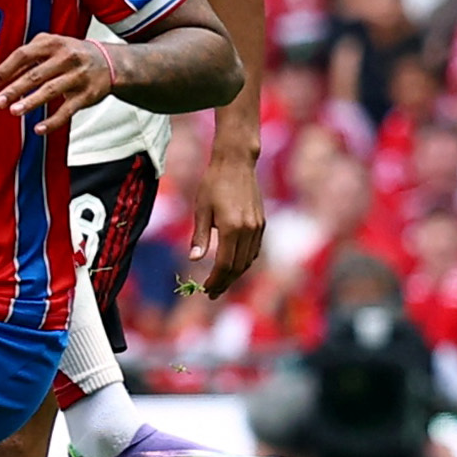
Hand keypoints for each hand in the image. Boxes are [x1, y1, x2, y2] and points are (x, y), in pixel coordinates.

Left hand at [0, 35, 113, 129]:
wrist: (110, 61)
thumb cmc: (73, 54)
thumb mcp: (52, 46)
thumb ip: (29, 57)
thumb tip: (2, 75)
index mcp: (53, 43)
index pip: (24, 54)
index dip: (7, 69)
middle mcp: (66, 57)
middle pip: (36, 74)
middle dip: (15, 89)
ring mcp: (78, 76)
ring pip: (51, 90)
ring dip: (31, 102)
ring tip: (14, 111)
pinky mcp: (87, 95)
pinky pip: (67, 110)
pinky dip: (52, 121)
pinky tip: (39, 128)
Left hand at [189, 147, 266, 297]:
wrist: (236, 162)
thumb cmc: (213, 183)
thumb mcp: (201, 209)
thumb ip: (200, 236)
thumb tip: (194, 259)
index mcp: (232, 228)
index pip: (224, 264)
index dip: (215, 280)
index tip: (205, 290)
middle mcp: (248, 230)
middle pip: (238, 267)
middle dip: (224, 282)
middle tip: (211, 293)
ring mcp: (258, 227)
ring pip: (248, 260)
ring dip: (235, 274)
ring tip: (221, 282)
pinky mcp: (261, 223)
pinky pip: (254, 250)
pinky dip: (244, 261)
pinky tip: (233, 264)